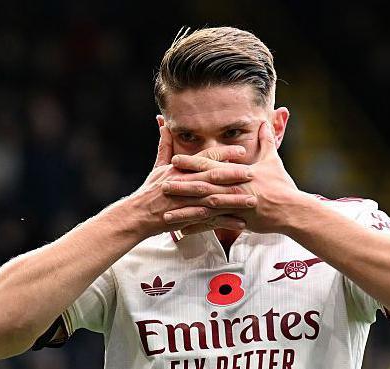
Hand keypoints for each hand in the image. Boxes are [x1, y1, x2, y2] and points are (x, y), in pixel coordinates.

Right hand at [125, 124, 255, 236]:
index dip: (224, 154)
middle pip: (212, 177)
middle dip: (233, 175)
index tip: (242, 150)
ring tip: (252, 200)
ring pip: (214, 199)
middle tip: (252, 173)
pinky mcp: (187, 218)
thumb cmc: (149, 190)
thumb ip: (165, 146)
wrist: (137, 214)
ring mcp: (186, 201)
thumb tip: (164, 125)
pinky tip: (241, 222)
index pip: (204, 158)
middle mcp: (184, 183)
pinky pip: (209, 220)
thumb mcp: (157, 166)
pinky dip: (225, 222)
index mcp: (179, 169)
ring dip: (234, 200)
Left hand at [163, 121, 304, 234]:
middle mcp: (233, 188)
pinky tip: (183, 232)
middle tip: (161, 184)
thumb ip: (266, 141)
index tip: (174, 159)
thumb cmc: (282, 186)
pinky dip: (198, 228)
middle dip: (181, 184)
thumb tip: (264, 123)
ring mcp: (234, 205)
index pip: (210, 165)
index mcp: (237, 172)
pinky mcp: (237, 220)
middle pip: (202, 185)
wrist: (292, 210)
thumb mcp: (273, 161)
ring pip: (204, 207)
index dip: (191, 162)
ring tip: (166, 212)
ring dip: (184, 209)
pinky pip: (213, 225)